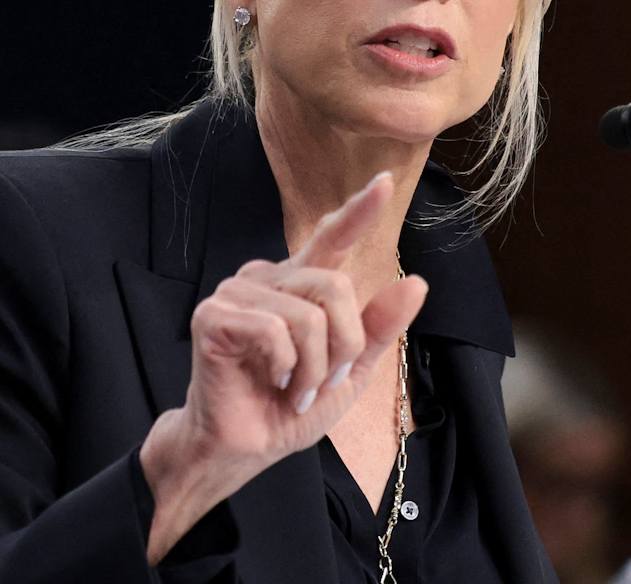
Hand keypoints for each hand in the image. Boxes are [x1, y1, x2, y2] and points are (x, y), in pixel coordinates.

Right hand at [139, 171, 427, 561]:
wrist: (246, 448)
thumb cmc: (288, 408)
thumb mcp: (350, 371)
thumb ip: (378, 328)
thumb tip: (417, 282)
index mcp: (298, 285)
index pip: (331, 239)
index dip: (358, 211)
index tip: (384, 182)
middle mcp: (266, 277)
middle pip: (335, 287)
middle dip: (342, 346)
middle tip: (320, 382)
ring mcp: (236, 292)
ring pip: (308, 314)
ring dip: (312, 367)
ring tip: (292, 389)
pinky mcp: (213, 316)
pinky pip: (274, 329)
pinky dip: (284, 366)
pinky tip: (270, 381)